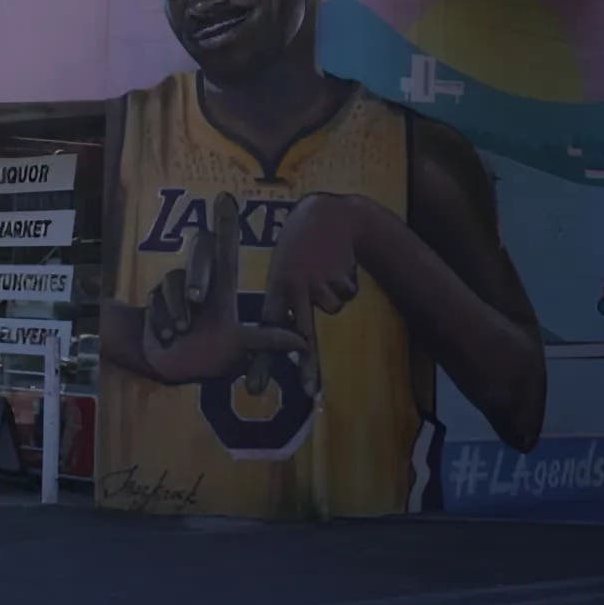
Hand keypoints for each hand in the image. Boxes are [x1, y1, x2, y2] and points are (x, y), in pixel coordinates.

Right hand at [141, 192, 309, 385]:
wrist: (170, 366)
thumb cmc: (213, 356)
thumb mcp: (242, 348)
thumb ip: (268, 341)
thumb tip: (304, 342)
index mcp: (223, 290)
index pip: (226, 250)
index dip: (225, 223)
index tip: (225, 197)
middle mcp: (200, 281)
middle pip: (199, 251)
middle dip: (197, 273)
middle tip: (196, 299)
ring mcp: (176, 287)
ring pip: (173, 282)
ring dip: (175, 310)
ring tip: (179, 334)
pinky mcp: (156, 298)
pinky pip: (155, 300)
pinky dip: (161, 321)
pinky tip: (166, 337)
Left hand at [261, 193, 370, 398]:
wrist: (327, 214)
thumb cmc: (300, 245)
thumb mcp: (284, 268)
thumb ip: (286, 299)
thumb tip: (296, 340)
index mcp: (275, 286)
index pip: (267, 329)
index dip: (262, 359)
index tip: (256, 386)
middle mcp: (294, 288)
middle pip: (301, 334)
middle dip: (307, 364)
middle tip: (308, 390)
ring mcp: (318, 284)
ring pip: (332, 309)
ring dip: (335, 293)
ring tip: (325, 267)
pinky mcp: (340, 278)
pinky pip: (347, 294)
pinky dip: (347, 281)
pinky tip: (338, 262)